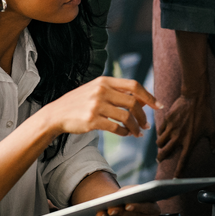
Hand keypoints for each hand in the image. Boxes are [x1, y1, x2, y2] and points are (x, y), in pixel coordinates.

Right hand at [42, 76, 161, 138]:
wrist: (56, 114)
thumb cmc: (80, 102)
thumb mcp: (98, 90)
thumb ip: (119, 93)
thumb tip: (145, 100)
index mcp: (105, 81)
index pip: (134, 85)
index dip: (149, 96)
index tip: (159, 106)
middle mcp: (101, 91)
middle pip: (133, 102)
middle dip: (144, 116)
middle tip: (148, 125)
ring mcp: (96, 105)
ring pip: (126, 117)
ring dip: (136, 127)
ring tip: (139, 133)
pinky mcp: (92, 120)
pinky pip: (115, 127)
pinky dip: (124, 132)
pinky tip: (126, 134)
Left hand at [96, 195, 159, 215]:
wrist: (124, 203)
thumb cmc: (130, 195)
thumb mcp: (132, 190)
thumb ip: (129, 193)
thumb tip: (120, 199)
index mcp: (154, 209)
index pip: (147, 208)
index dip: (137, 207)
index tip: (127, 205)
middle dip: (122, 213)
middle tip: (111, 209)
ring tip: (104, 213)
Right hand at [156, 88, 214, 176]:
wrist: (195, 97)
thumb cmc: (205, 113)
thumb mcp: (213, 128)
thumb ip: (213, 142)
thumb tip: (214, 151)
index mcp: (190, 142)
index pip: (182, 161)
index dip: (178, 172)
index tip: (174, 179)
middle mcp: (179, 137)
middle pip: (165, 153)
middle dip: (161, 158)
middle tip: (160, 159)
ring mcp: (171, 129)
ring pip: (160, 142)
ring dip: (160, 145)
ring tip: (162, 144)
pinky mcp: (167, 120)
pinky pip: (160, 131)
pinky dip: (161, 133)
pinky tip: (164, 132)